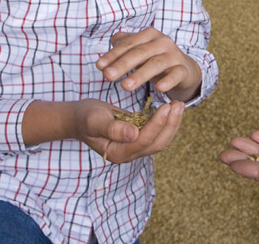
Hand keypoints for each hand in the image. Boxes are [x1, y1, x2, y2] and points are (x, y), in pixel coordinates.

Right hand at [71, 98, 185, 163]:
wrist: (80, 117)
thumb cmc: (85, 117)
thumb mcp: (94, 120)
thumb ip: (112, 128)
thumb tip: (133, 134)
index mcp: (117, 153)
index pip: (143, 141)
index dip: (156, 125)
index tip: (166, 107)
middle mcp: (128, 155)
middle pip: (156, 144)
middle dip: (170, 125)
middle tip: (178, 104)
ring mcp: (134, 148)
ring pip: (160, 140)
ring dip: (172, 123)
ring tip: (178, 104)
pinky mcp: (139, 139)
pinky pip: (157, 133)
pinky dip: (166, 122)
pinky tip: (171, 108)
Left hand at [96, 27, 200, 101]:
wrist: (183, 68)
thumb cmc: (155, 58)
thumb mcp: (139, 51)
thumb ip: (122, 47)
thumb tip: (107, 53)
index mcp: (149, 35)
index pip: (128, 44)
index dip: (113, 55)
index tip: (99, 66)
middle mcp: (162, 42)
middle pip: (140, 52)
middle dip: (123, 64)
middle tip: (107, 76)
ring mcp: (174, 55)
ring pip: (156, 64)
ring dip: (140, 74)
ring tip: (125, 86)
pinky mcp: (183, 69)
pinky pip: (176, 75)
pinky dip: (168, 81)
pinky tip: (160, 88)